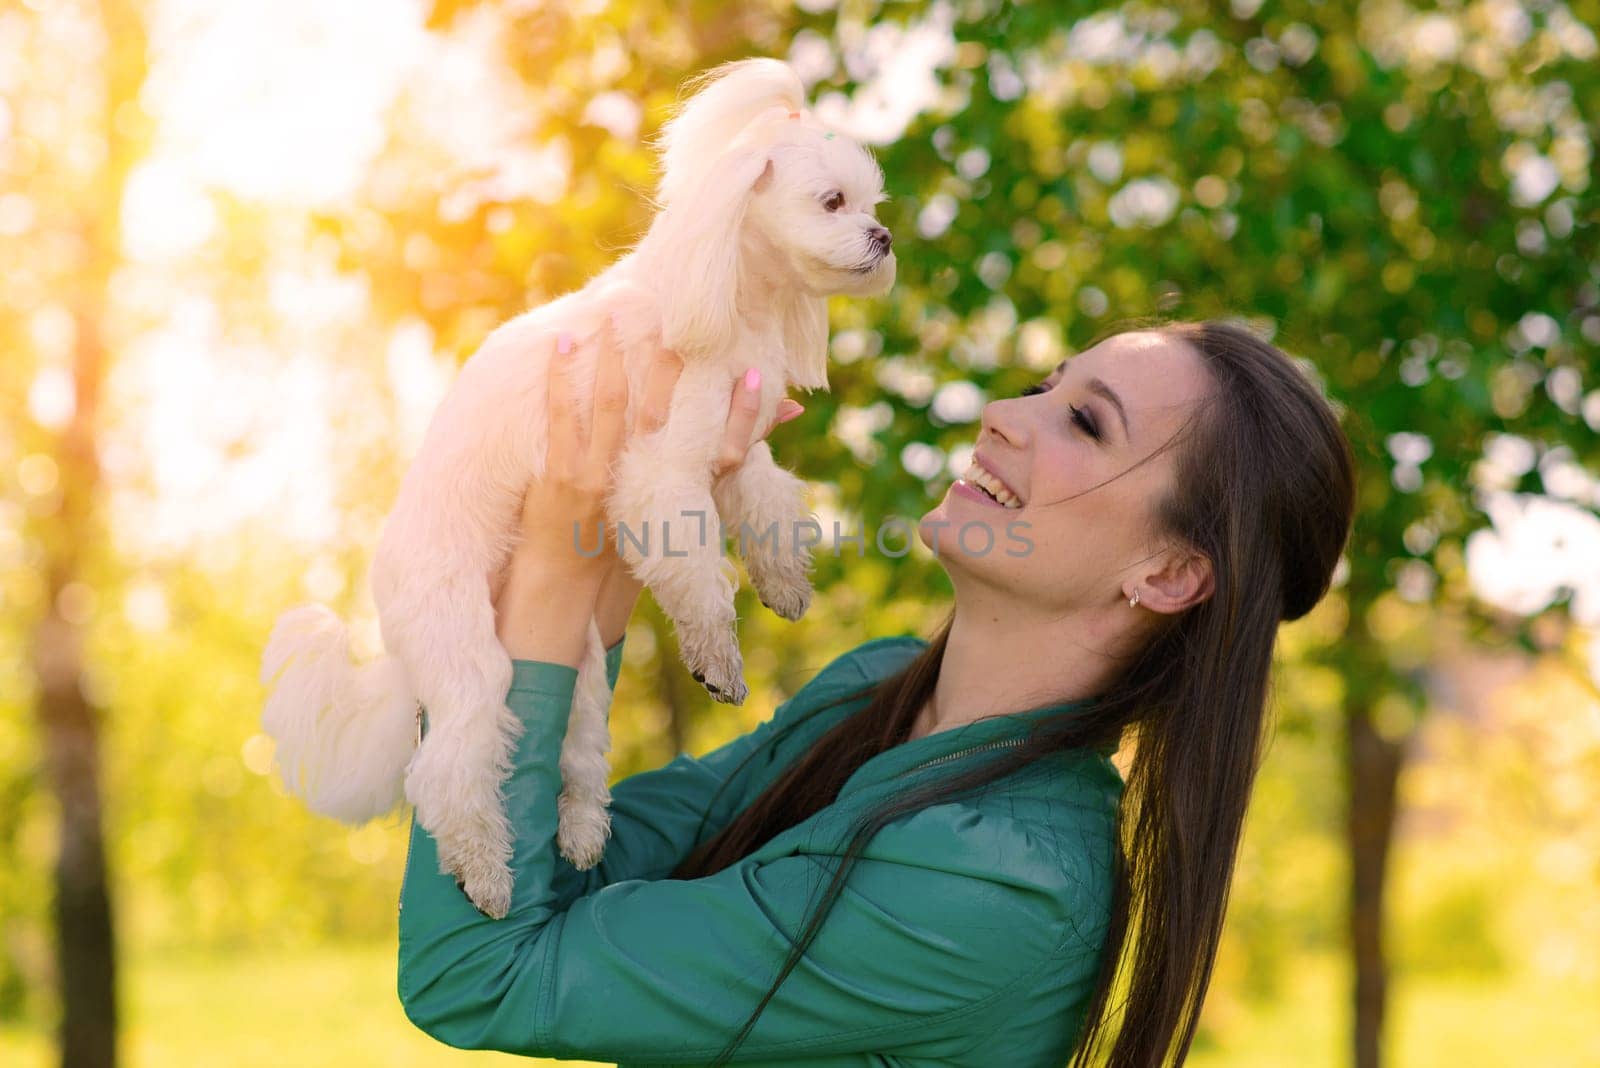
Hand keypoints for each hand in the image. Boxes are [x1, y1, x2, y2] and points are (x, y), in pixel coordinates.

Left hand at [498, 320, 804, 657]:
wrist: (565, 580)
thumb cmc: (624, 538)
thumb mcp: (677, 507)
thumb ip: (715, 464)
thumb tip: (770, 429)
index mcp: (675, 491)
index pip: (723, 453)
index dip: (744, 417)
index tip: (759, 377)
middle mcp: (640, 483)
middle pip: (662, 416)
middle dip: (670, 367)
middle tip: (680, 321)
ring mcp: (598, 476)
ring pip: (609, 406)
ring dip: (612, 355)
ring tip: (613, 310)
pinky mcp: (560, 474)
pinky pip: (561, 415)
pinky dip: (562, 376)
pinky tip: (563, 342)